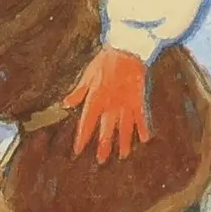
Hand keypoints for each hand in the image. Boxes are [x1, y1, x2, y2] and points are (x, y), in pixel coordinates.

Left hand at [66, 47, 150, 162]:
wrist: (127, 50)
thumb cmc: (104, 61)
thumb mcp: (86, 76)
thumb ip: (78, 93)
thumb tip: (66, 104)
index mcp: (95, 100)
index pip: (86, 124)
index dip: (81, 138)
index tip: (77, 151)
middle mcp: (110, 106)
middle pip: (105, 131)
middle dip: (103, 147)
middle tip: (101, 161)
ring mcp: (126, 104)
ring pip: (124, 128)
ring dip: (123, 143)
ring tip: (122, 156)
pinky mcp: (139, 99)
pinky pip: (141, 117)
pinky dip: (143, 128)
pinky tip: (144, 139)